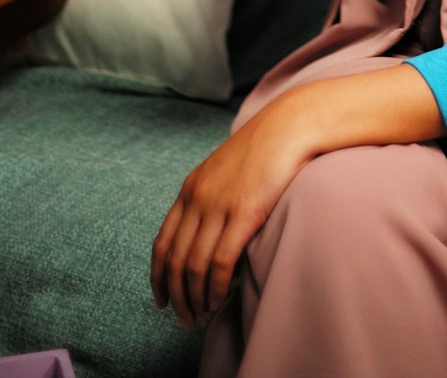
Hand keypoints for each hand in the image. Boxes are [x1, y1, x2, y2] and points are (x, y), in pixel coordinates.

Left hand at [151, 93, 311, 328]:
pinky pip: (219, 262)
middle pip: (175, 261)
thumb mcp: (225, 170)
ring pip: (194, 266)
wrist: (288, 126)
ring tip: (203, 317)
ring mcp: (218, 206)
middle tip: (186, 321)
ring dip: (195, 299)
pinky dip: (215, 288)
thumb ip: (210, 197)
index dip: (158, 277)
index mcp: (190, 189)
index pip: (162, 243)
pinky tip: (220, 300)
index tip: (161, 301)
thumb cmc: (263, 149)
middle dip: (176, 297)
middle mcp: (197, 199)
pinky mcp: (243, 213)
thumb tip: (206, 233)